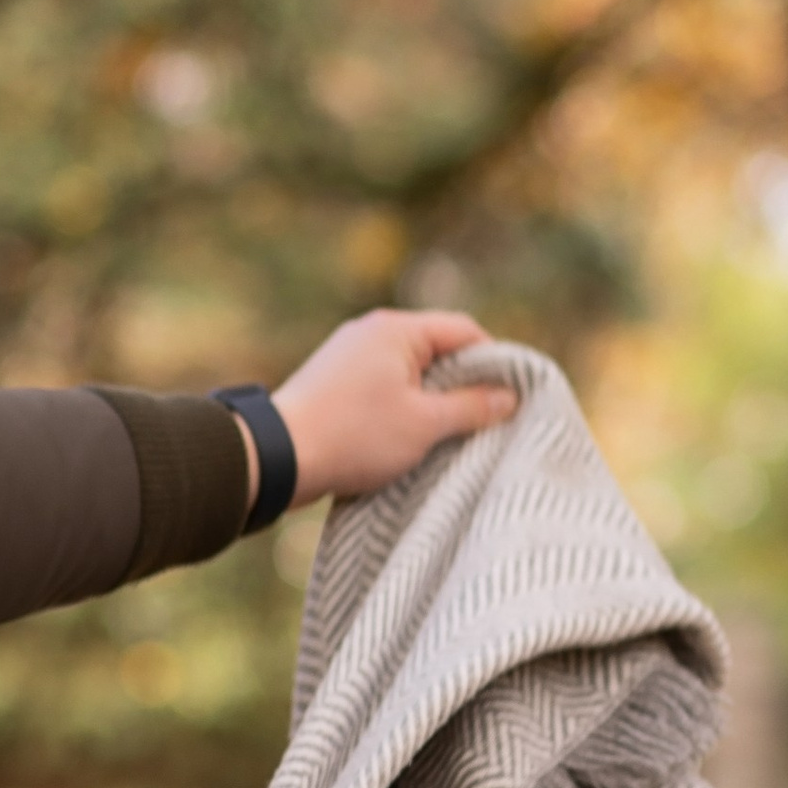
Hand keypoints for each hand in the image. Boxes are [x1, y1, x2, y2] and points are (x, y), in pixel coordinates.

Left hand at [260, 310, 517, 508]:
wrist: (277, 457)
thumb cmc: (354, 436)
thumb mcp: (424, 425)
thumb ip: (471, 408)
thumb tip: (509, 398)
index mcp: (397, 329)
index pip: (464, 331)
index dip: (494, 363)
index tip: (510, 398)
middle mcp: (371, 333)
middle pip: (437, 350)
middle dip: (463, 386)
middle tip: (483, 422)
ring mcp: (348, 356)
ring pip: (409, 373)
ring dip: (431, 402)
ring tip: (447, 437)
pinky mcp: (333, 383)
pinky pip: (383, 388)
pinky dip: (401, 409)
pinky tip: (409, 440)